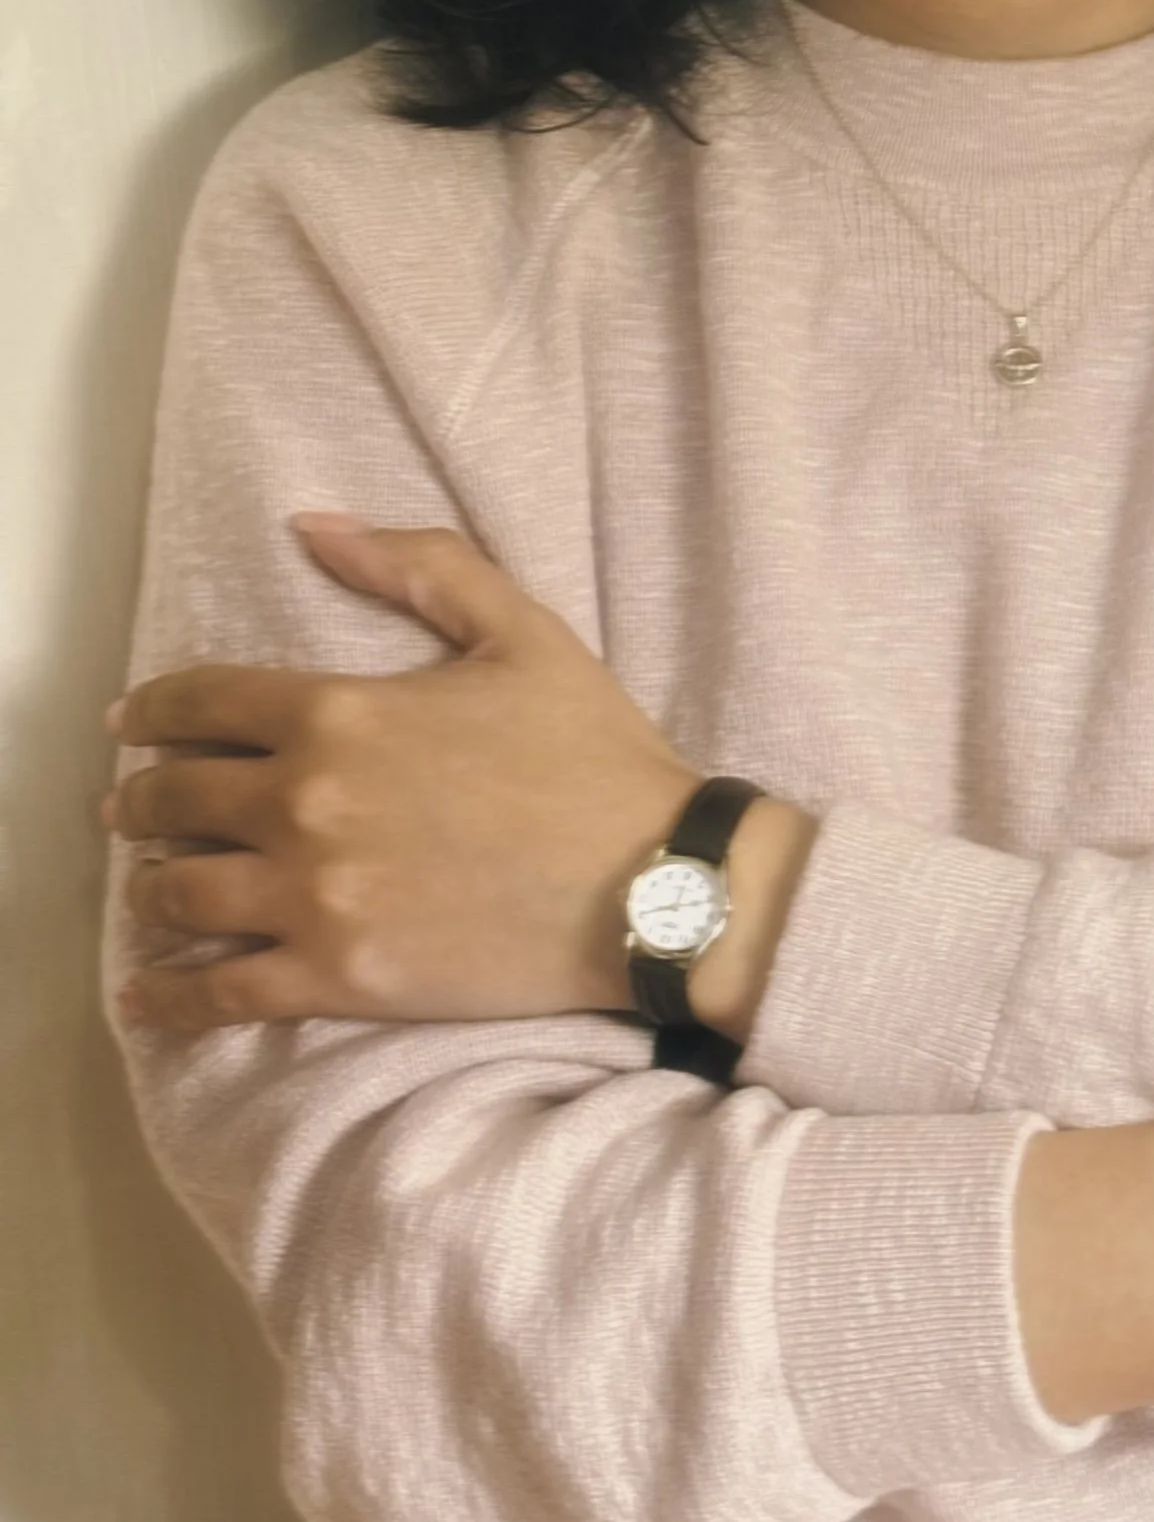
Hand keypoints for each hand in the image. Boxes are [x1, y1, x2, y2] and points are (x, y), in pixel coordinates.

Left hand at [108, 514, 801, 1033]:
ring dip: (150, 888)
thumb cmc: (594, 754)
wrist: (655, 883)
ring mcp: (313, 896)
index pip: (204, 701)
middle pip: (176, 799)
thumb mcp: (521, 631)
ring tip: (151, 889)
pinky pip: (216, 990)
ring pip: (180, 894)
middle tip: (132, 808)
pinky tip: (143, 996)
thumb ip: (418, 566)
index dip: (154, 709)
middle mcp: (306, 802)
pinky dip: (166, 996)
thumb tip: (315, 525)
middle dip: (142, 800)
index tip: (130, 723)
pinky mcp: (334, 977)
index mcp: (341, 712)